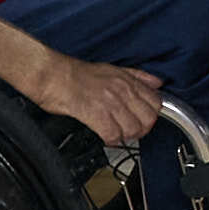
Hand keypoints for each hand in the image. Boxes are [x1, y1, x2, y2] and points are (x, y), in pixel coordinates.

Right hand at [30, 51, 163, 148]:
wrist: (53, 75)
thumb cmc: (77, 74)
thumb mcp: (113, 69)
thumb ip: (137, 76)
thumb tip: (156, 83)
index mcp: (127, 81)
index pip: (156, 102)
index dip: (151, 115)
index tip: (143, 119)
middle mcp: (122, 91)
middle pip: (148, 119)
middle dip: (142, 129)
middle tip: (131, 131)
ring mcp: (110, 103)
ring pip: (133, 129)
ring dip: (126, 137)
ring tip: (117, 134)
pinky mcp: (95, 114)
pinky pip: (113, 135)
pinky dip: (111, 140)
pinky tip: (105, 137)